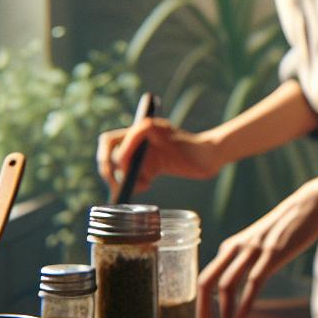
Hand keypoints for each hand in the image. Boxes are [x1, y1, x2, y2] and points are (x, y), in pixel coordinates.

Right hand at [95, 118, 222, 194]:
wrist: (210, 156)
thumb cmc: (189, 145)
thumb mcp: (160, 132)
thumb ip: (137, 135)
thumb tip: (120, 158)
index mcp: (138, 131)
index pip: (108, 142)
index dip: (107, 156)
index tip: (120, 168)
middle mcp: (139, 143)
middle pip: (111, 158)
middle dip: (111, 173)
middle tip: (118, 186)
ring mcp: (146, 155)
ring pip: (122, 171)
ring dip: (126, 180)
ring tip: (141, 185)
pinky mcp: (154, 167)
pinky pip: (135, 178)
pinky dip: (136, 184)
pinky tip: (147, 185)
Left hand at [198, 179, 317, 317]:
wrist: (308, 205)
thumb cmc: (284, 228)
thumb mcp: (256, 243)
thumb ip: (243, 260)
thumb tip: (235, 285)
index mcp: (229, 248)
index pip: (205, 281)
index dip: (200, 307)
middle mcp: (235, 249)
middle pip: (207, 283)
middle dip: (203, 314)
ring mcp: (253, 250)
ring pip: (227, 286)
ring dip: (223, 314)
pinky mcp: (272, 253)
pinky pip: (253, 281)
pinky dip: (245, 303)